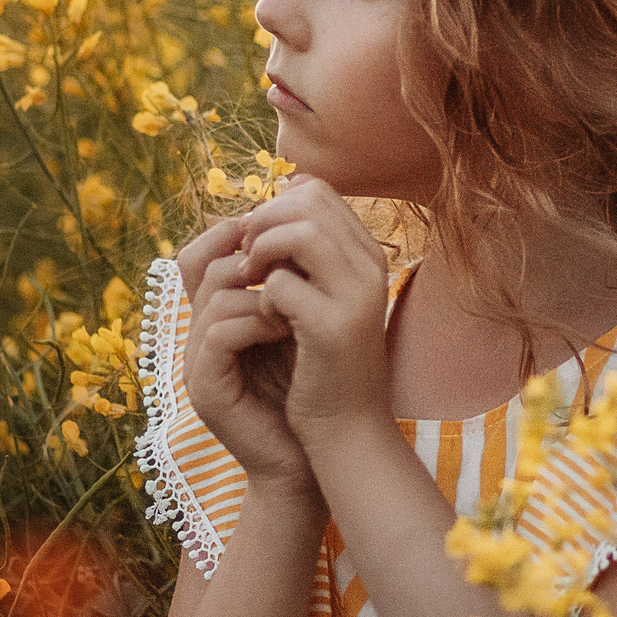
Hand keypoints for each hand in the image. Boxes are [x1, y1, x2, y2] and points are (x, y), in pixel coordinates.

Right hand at [178, 216, 307, 488]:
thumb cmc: (316, 384)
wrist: (316, 454)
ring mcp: (195, 362)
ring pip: (213, 295)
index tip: (281, 232)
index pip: (200, 252)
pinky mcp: (205, 389)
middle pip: (199, 263)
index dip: (233, 230)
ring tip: (295, 305)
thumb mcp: (303, 317)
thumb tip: (299, 219)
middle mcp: (197, 334)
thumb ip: (289, 277)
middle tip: (290, 265)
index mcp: (215, 314)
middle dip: (251, 256)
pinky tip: (287, 329)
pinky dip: (256, 321)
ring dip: (261, 291)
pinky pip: (217, 332)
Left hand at [231, 177, 393, 440]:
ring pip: (299, 232)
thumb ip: (303, 251)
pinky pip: (283, 284)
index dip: (275, 206)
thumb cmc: (321, 362)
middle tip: (246, 261)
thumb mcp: (316, 296)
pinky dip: (263, 298)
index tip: (255, 242)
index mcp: (366, 255)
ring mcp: (357, 296)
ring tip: (250, 282)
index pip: (318, 191)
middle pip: (308, 201)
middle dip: (262, 223)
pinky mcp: (334, 328)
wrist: (344, 429)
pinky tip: (265, 322)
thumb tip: (285, 187)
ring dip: (261, 251)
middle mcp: (370, 267)